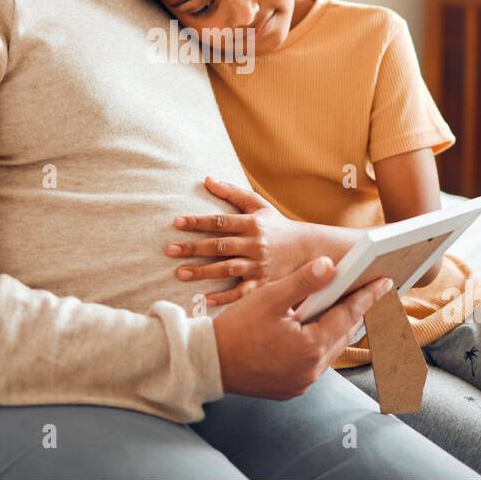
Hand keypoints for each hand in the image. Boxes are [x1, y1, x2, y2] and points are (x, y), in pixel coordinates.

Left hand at [168, 177, 359, 305]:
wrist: (310, 250)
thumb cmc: (278, 226)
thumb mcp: (259, 206)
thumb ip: (232, 192)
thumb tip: (206, 179)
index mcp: (252, 224)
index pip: (220, 221)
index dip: (197, 221)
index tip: (176, 223)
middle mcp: (254, 244)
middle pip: (219, 246)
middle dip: (193, 248)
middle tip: (169, 250)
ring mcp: (259, 266)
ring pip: (227, 269)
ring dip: (203, 272)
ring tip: (180, 273)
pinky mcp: (264, 285)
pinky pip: (241, 293)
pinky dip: (224, 298)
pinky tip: (204, 300)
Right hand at [212, 256, 392, 399]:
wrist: (209, 363)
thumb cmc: (236, 329)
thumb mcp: (270, 298)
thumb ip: (302, 281)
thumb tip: (330, 265)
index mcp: (311, 346)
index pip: (348, 315)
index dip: (367, 296)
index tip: (384, 282)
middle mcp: (311, 370)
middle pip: (342, 335)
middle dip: (355, 312)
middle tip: (369, 292)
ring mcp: (301, 382)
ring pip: (329, 350)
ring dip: (336, 329)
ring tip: (344, 308)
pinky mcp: (291, 388)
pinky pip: (314, 364)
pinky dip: (319, 345)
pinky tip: (314, 331)